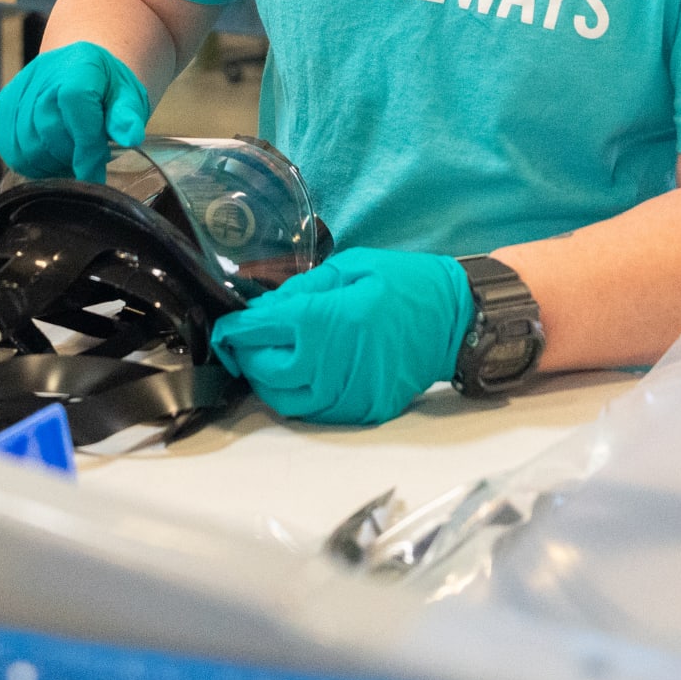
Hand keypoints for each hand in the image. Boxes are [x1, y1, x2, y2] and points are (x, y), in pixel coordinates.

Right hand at [0, 41, 149, 182]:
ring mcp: (18, 90)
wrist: (79, 69)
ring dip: (49, 163)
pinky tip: (50, 158)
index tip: (95, 175)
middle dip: (69, 155)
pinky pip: (10, 148)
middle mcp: (42, 73)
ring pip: (26, 144)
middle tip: (86, 162)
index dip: (84, 146)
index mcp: (79, 65)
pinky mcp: (3, 109)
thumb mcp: (128, 97)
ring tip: (70, 158)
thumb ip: (127, 116)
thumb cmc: (107, 88)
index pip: (74, 104)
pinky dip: (30, 162)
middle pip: (47, 129)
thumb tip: (131, 136)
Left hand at [211, 249, 476, 426]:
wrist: (457, 320)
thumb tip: (264, 307)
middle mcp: (331, 363)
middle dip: (245, 356)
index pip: (259, 331)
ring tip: (265, 362)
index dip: (232, 331)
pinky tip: (298, 378)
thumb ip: (303, 288)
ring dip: (266, 382)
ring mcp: (350, 393)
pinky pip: (317, 413)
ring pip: (285, 401)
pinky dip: (298, 398)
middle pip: (264, 371)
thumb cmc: (405, 284)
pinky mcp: (366, 410)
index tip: (223, 329)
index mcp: (326, 320)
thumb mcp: (352, 267)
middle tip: (242, 343)